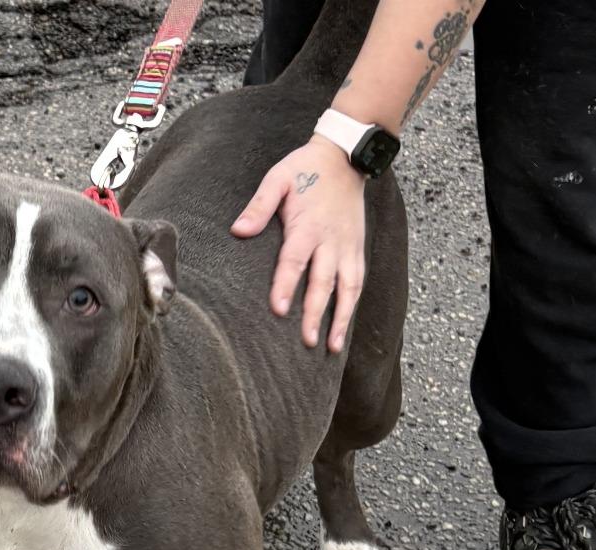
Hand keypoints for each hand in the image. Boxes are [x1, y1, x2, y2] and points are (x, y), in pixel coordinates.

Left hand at [231, 135, 366, 352]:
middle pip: (323, 282)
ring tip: (333, 346)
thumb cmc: (305, 169)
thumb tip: (238, 230)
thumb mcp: (277, 179)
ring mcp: (347, 247)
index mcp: (308, 225)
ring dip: (341, 319)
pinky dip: (352, 306)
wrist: (345, 157)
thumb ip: (259, 205)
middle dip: (314, 313)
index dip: (287, 285)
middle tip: (306, 341)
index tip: (279, 309)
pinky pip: (357, 282)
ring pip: (347, 288)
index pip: (295, 261)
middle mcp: (331, 240)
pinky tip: (344, 327)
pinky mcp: (357, 249)